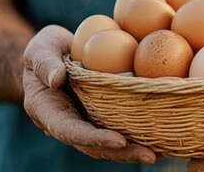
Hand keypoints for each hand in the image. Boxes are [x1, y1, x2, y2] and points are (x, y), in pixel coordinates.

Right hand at [22, 25, 160, 162]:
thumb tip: (56, 79)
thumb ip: (44, 62)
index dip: (94, 139)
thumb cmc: (45, 49)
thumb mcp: (39, 49)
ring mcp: (86, 123)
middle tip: (150, 155)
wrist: (54, 55)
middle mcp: (67, 124)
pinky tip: (164, 137)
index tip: (118, 141)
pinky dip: (140, 135)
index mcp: (48, 112)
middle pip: (94, 146)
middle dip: (123, 153)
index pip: (70, 130)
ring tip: (163, 153)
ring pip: (110, 144)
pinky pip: (120, 129)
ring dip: (135, 151)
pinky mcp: (102, 118)